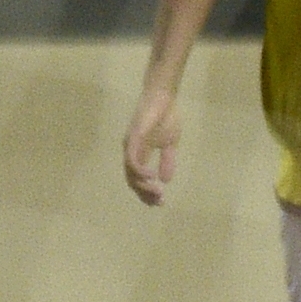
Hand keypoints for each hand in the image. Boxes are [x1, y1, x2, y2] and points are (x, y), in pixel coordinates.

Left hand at [124, 85, 179, 205]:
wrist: (163, 99)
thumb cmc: (166, 117)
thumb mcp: (170, 144)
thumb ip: (167, 161)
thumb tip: (166, 180)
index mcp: (139, 154)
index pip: (139, 178)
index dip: (147, 192)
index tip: (160, 202)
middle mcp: (131, 152)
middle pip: (132, 180)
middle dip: (144, 193)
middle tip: (158, 201)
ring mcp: (130, 146)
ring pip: (130, 173)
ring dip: (142, 185)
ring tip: (156, 191)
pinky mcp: (133, 139)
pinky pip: (132, 159)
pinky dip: (140, 170)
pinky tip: (152, 176)